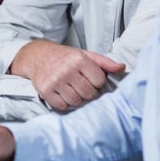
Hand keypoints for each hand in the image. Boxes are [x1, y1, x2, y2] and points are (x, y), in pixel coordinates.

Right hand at [10, 41, 124, 110]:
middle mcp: (67, 70)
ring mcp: (55, 81)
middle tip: (80, 85)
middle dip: (87, 91)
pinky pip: (62, 106)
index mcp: (79, 59)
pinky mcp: (45, 90)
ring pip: (76, 101)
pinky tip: (61, 93)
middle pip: (89, 94)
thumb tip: (122, 67)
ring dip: (75, 98)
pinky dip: (63, 103)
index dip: (96, 82)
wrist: (37, 56)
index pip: (99, 81)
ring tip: (70, 89)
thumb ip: (105, 62)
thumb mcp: (85, 55)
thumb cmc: (64, 57)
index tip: (89, 78)